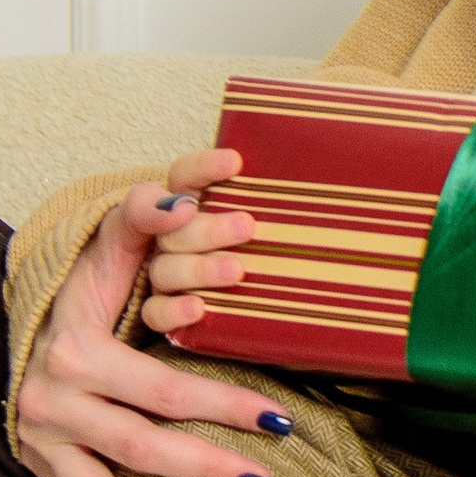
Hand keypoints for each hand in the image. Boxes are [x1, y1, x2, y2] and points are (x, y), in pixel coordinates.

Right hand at [16, 153, 282, 476]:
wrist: (16, 322)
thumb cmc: (82, 286)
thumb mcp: (107, 246)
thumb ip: (146, 214)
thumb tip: (187, 195)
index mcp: (75, 351)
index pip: (161, 387)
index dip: (223, 404)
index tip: (283, 419)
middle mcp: (52, 405)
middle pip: (138, 446)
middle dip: (204, 465)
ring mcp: (41, 446)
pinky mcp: (37, 475)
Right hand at [135, 156, 259, 337]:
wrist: (228, 314)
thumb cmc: (255, 256)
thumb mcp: (262, 223)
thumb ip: (269, 202)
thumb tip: (321, 173)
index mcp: (185, 205)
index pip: (184, 177)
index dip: (204, 168)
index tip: (235, 162)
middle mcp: (167, 236)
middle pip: (176, 227)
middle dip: (210, 227)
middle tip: (247, 226)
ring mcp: (159, 273)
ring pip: (166, 268)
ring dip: (200, 268)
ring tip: (236, 270)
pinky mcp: (156, 310)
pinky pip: (155, 311)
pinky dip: (175, 310)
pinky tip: (199, 308)